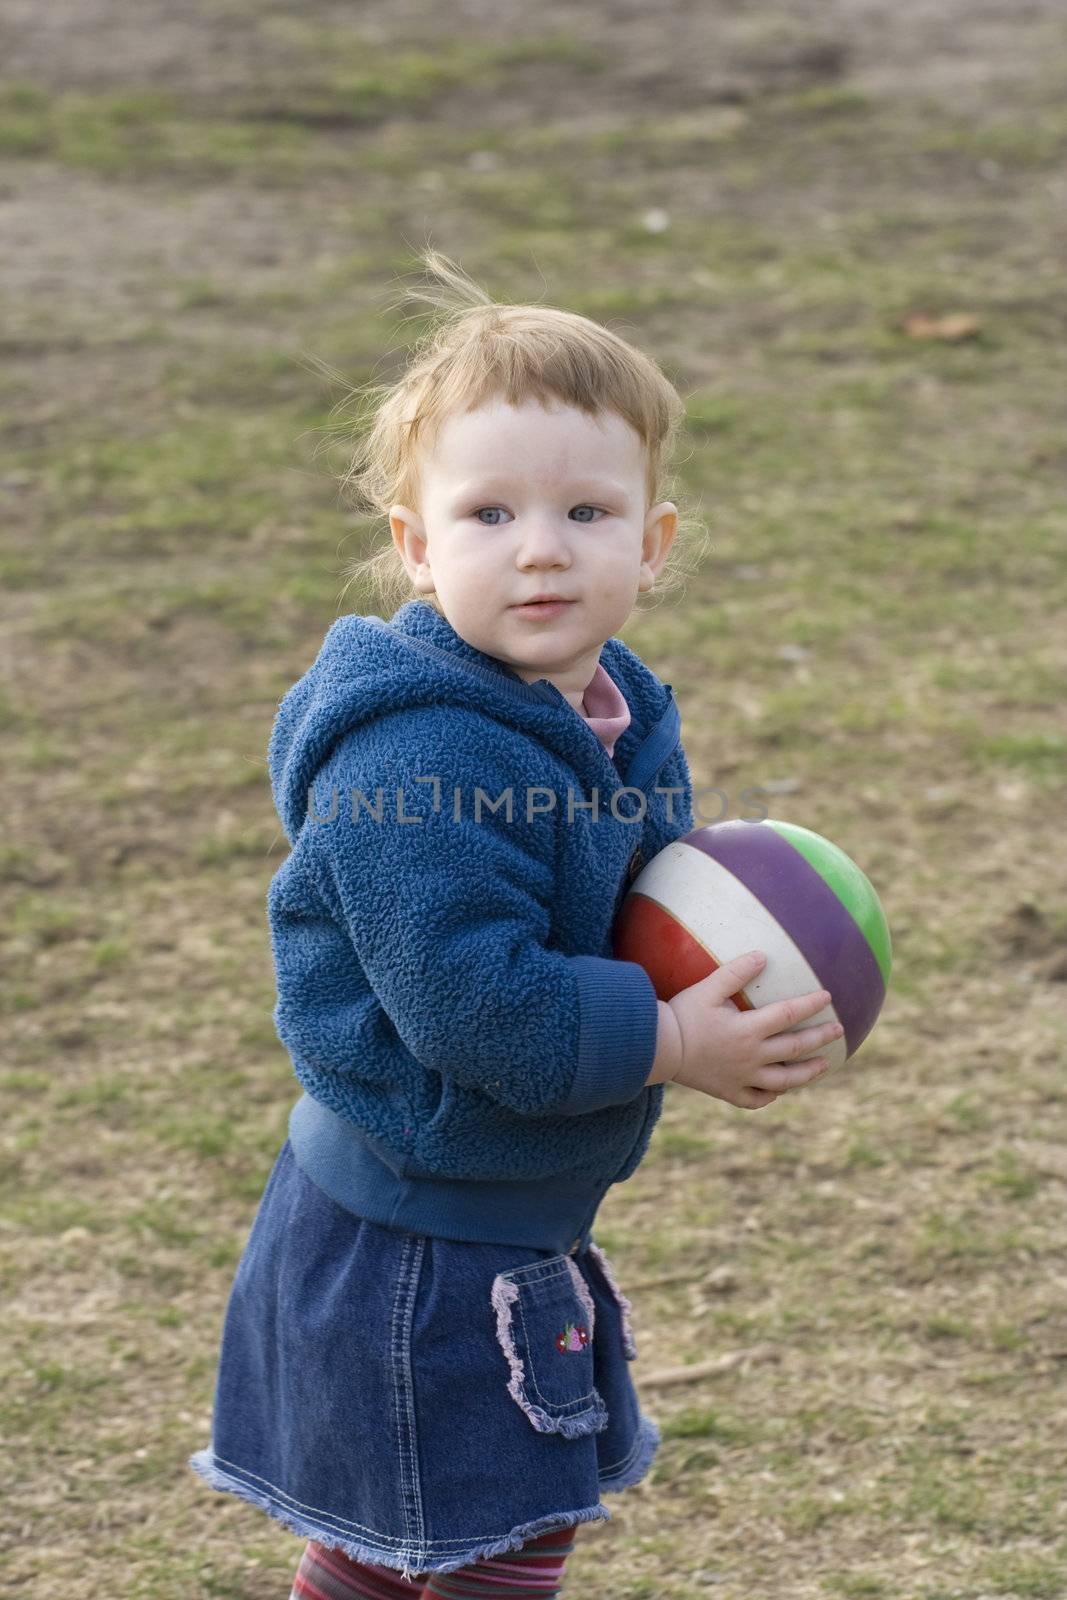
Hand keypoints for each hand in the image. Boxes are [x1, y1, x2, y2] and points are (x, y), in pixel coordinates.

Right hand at [661, 950, 842, 1109]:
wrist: (657, 1048)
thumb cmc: (682, 1014)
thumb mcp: (708, 987)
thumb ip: (736, 972)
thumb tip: (763, 955)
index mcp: (748, 1030)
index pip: (789, 1015)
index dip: (811, 1005)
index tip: (828, 997)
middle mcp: (751, 1057)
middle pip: (795, 1049)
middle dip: (820, 1038)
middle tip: (838, 1030)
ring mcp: (742, 1078)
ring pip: (784, 1081)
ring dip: (807, 1073)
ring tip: (824, 1065)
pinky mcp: (728, 1092)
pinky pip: (757, 1099)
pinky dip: (771, 1095)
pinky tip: (779, 1090)